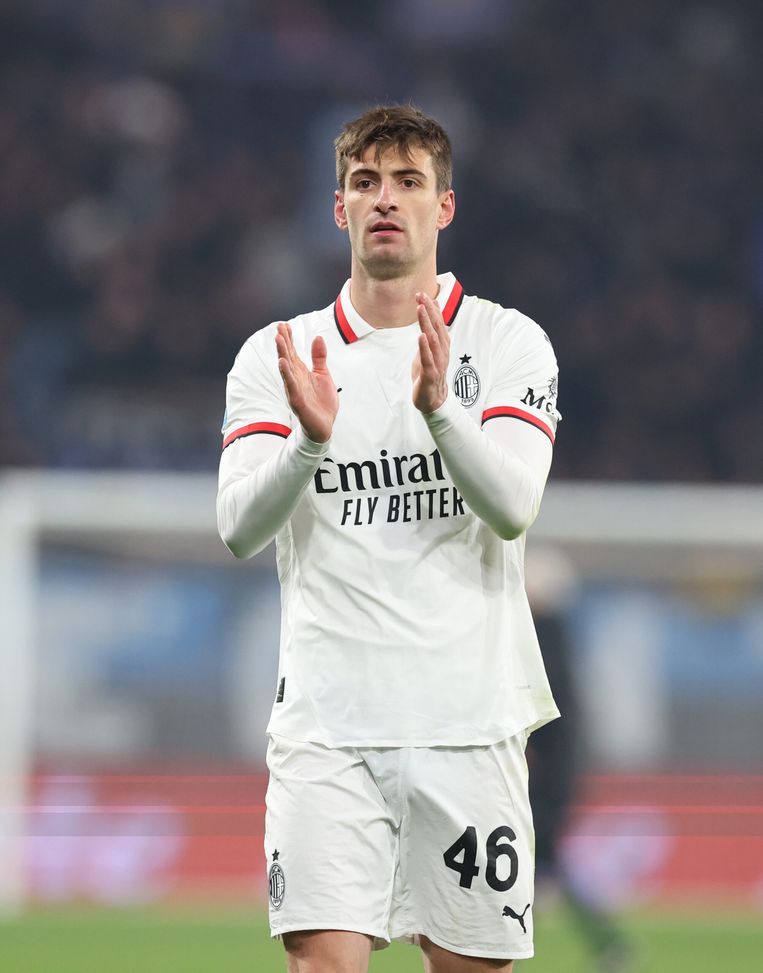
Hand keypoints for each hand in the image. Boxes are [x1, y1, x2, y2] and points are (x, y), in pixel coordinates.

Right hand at [276, 323, 337, 442]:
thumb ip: (319, 357)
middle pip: (288, 357)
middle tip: (279, 326)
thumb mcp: (323, 375)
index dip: (288, 338)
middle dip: (283, 342)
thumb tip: (318, 337)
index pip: (292, 352)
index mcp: (301, 372)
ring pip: (287, 368)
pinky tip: (282, 363)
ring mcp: (295, 389)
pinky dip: (286, 374)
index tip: (284, 324)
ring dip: (282, 353)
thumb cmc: (322, 402)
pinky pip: (291, 385)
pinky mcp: (297, 400)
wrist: (325, 425)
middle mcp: (295, 379)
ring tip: (278, 339)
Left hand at [412, 291, 449, 412]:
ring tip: (420, 309)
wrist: (433, 399)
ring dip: (427, 323)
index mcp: (442, 344)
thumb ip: (431, 330)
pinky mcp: (430, 374)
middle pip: (436, 327)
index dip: (432, 308)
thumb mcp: (430, 348)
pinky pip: (428, 359)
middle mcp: (442, 351)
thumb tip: (432, 308)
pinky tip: (420, 336)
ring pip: (433, 339)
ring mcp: (437, 362)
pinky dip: (424, 347)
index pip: (438, 322)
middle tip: (421, 295)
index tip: (423, 293)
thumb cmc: (430, 372)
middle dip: (429, 310)